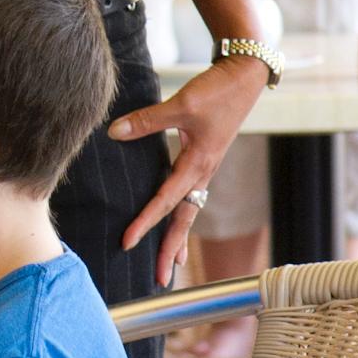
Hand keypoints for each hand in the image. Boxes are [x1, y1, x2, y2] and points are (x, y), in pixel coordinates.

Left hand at [106, 55, 268, 285]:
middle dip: (171, 250)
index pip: (167, 200)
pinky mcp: (203, 160)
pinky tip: (173, 223)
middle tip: (160, 280)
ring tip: (169, 265)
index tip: (127, 242)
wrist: (244, 77)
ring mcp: (205, 168)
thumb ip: (147, 120)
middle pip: (184, 219)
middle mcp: (203, 172)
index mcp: (198, 163)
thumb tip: (114, 133)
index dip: (145, 222)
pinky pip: (190, 195)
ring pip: (189, 210)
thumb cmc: (216, 90)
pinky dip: (180, 214)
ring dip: (177, 237)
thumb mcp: (181, 104)